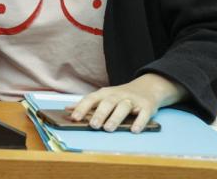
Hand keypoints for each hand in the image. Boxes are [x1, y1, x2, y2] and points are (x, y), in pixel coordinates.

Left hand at [68, 73, 185, 132]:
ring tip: (108, 129)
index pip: (91, 99)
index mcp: (105, 93)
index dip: (82, 108)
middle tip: (93, 125)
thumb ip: (87, 104)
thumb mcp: (103, 96)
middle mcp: (118, 95)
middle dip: (99, 114)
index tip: (74, 118)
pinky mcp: (147, 106)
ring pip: (123, 107)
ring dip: (115, 118)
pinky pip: (143, 114)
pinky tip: (134, 130)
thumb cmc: (120, 95)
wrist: (148, 87)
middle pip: (107, 103)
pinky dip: (139, 122)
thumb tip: (68, 109)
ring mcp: (133, 100)